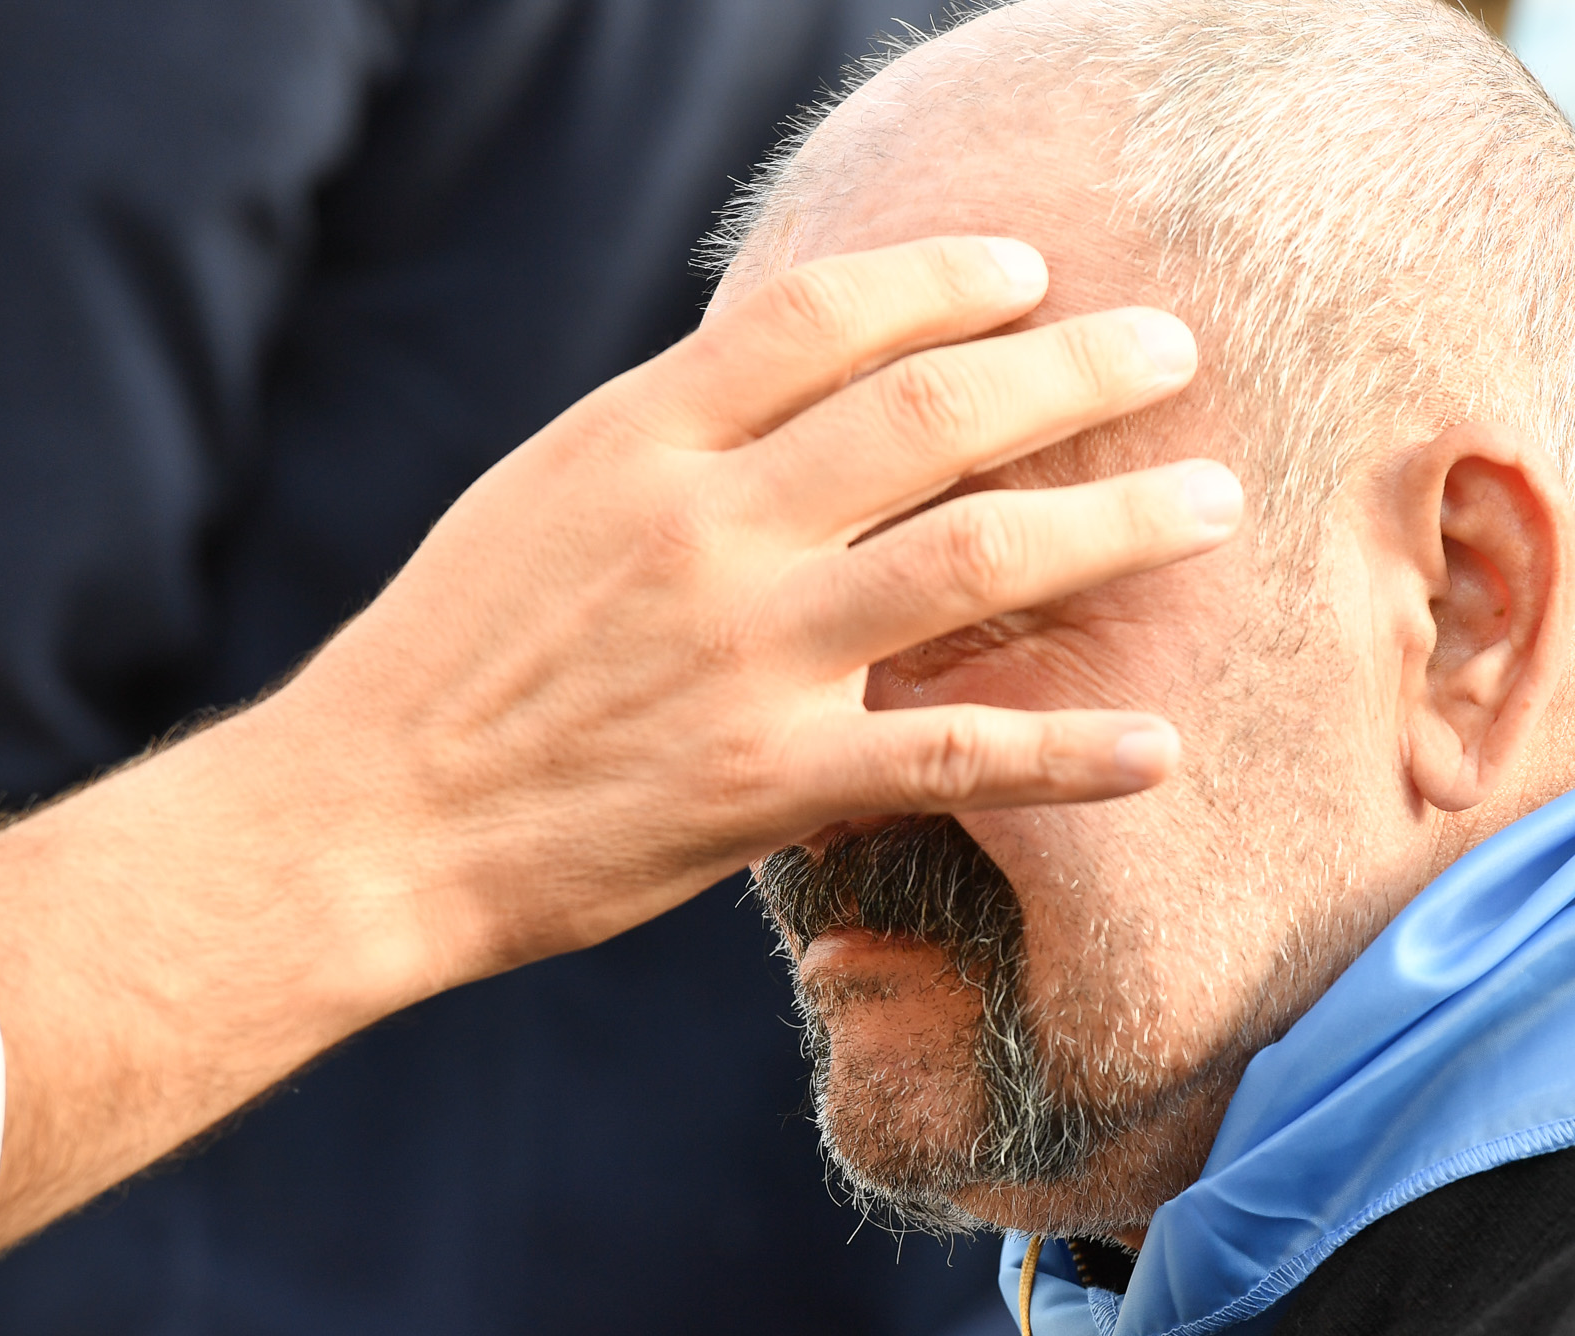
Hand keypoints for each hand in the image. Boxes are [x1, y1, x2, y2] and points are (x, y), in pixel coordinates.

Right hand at [0, 235, 1240, 1255]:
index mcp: (644, 437)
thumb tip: (802, 379)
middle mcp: (709, 525)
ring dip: (1115, 523)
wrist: (362, 822)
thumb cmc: (450, 656)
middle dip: (1074, 371)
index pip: (827, 319)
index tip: (1034, 274)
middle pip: (933, 413)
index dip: (949, 283)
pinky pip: (955, 757)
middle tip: (1174, 350)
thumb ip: (678, 436)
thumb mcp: (544, 496)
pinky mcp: (770, 784)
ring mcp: (748, 654)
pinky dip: (1069, 751)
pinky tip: (1160, 744)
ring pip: (975, 558)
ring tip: (1212, 502)